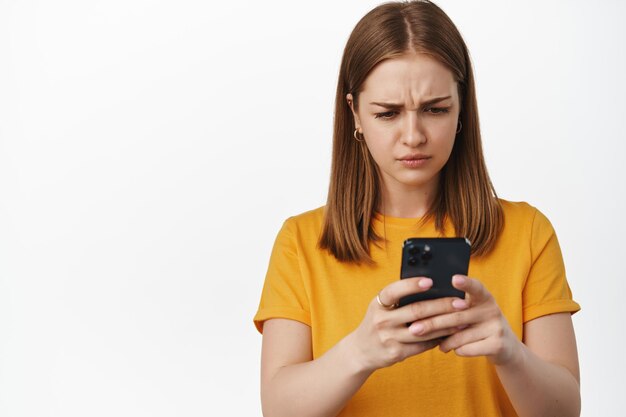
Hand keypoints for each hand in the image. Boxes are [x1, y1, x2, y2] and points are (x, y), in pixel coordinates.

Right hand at [349, 277, 468, 372]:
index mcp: (377, 304)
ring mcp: (389, 338)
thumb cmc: (377, 322)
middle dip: (441, 306)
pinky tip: (450, 333)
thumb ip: (398, 298)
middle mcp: (381, 320)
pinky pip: (422, 345)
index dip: (411, 285)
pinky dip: (438, 339)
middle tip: (461, 302)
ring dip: (445, 325)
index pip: (393, 291)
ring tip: (462, 319)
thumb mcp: (380, 308)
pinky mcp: (397, 353)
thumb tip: (430, 286)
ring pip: (423, 330)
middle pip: (416, 311)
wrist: (361, 351)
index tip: (430, 281)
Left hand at [408, 275, 520, 365]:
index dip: (465, 283)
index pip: (475, 287)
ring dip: (443, 341)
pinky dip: (456, 350)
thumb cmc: (479, 325)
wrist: (506, 348)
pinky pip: (467, 348)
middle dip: (433, 323)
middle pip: (457, 316)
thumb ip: (456, 307)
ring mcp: (496, 327)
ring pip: (459, 335)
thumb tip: (423, 309)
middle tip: (414, 329)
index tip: (454, 278)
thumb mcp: (473, 312)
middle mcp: (492, 309)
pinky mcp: (497, 345)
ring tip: (435, 343)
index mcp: (484, 297)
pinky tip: (452, 349)